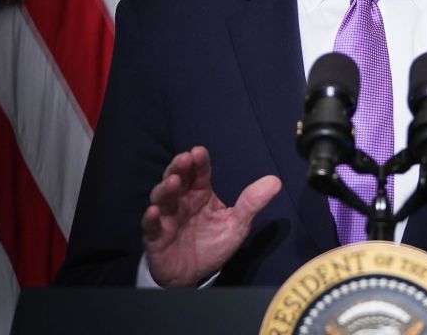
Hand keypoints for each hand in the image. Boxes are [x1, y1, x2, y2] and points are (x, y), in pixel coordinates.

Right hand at [141, 146, 280, 286]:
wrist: (193, 275)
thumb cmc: (213, 244)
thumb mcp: (236, 225)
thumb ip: (252, 204)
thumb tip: (275, 181)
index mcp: (201, 194)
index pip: (199, 173)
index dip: (199, 162)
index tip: (199, 152)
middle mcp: (182, 200)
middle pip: (177, 178)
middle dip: (179, 168)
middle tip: (185, 159)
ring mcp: (166, 216)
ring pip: (161, 197)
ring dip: (165, 188)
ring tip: (173, 182)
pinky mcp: (155, 236)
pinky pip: (150, 226)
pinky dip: (150, 218)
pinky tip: (154, 212)